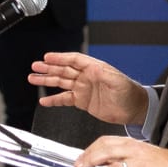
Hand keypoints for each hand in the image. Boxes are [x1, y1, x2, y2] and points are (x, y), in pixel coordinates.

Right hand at [29, 51, 151, 127]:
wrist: (134, 109)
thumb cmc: (130, 93)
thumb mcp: (118, 81)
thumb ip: (104, 74)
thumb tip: (92, 68)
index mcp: (94, 69)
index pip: (74, 60)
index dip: (60, 58)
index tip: (47, 57)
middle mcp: (87, 77)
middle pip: (63, 70)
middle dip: (48, 68)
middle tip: (35, 66)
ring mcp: (83, 89)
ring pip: (61, 82)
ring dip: (47, 80)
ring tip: (33, 79)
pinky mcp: (82, 101)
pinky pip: (64, 99)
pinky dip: (53, 100)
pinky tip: (44, 100)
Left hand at [73, 135, 167, 166]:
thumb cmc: (154, 160)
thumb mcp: (135, 151)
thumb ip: (117, 154)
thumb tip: (95, 161)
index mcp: (128, 142)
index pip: (104, 141)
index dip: (89, 150)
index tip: (79, 159)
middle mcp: (131, 150)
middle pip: (106, 152)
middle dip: (89, 160)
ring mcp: (138, 162)